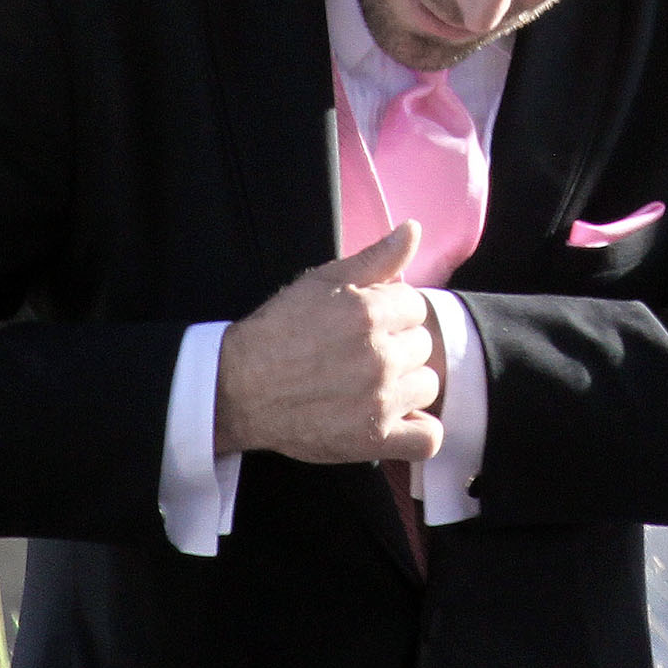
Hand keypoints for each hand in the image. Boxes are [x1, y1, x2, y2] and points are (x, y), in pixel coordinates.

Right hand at [214, 223, 445, 462]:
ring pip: (427, 386)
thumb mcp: (322, 282)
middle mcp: (379, 356)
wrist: (238, 388)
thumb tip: (414, 229)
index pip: (416, 306)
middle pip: (422, 345)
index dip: (391, 314)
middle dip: (397, 347)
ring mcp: (379, 400)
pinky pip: (428, 438)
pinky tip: (397, 420)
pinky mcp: (374, 438)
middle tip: (358, 356)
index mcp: (370, 313)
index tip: (364, 326)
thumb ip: (375, 258)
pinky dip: (418, 431)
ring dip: (405, 386)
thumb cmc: (279, 331)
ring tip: (369, 386)